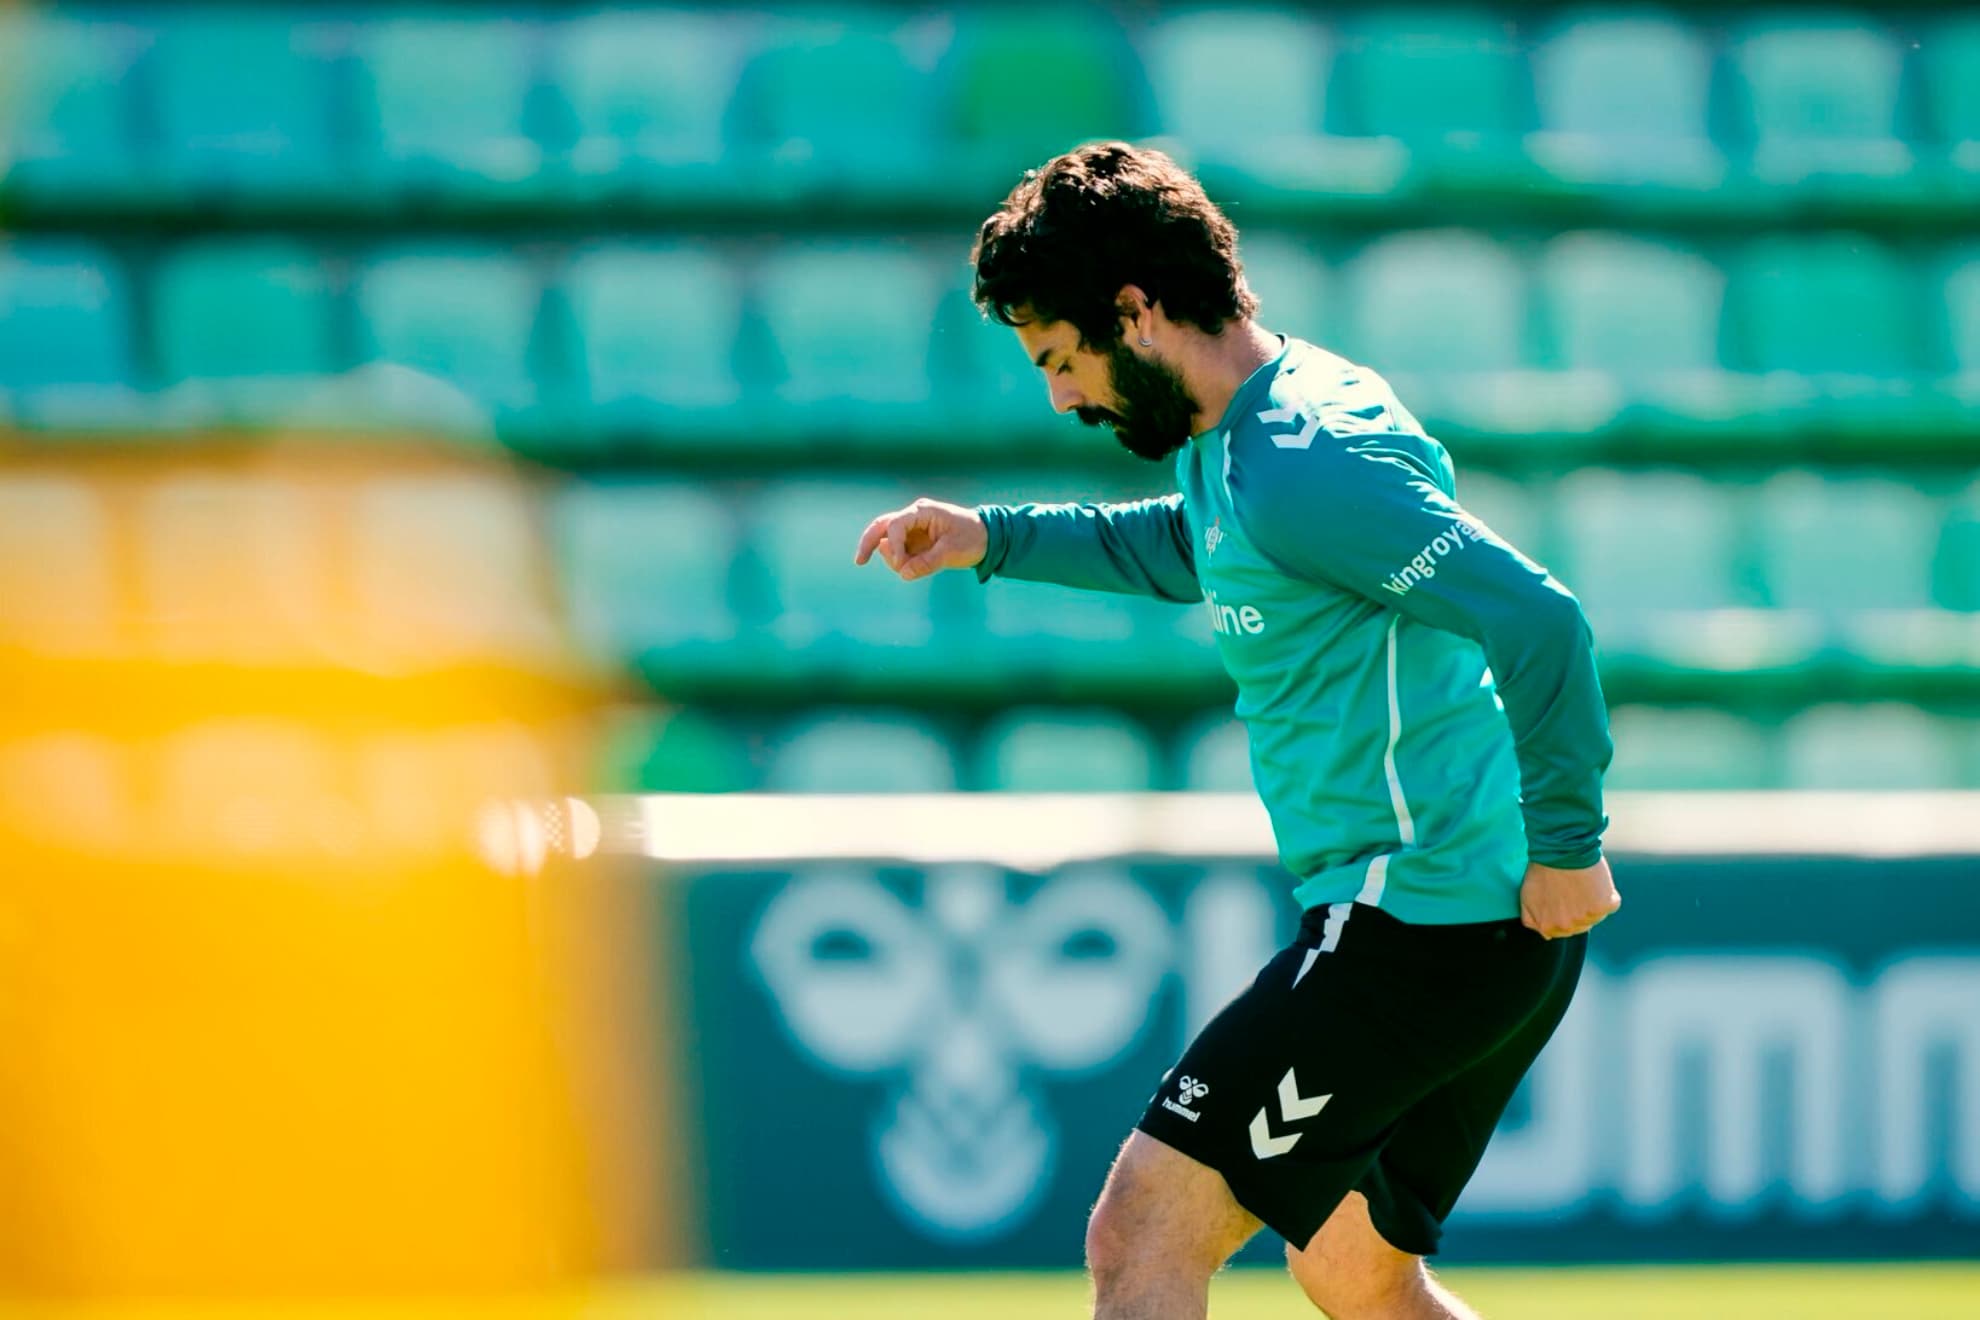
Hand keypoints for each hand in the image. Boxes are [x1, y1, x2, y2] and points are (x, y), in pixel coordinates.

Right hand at [853, 498, 987, 581]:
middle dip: (868, 543)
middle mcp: (913, 517)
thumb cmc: (972, 538)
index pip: (896, 525)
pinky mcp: (914, 541)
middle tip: (859, 562)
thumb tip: (903, 574)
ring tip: (910, 570)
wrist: (987, 538)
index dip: (894, 545)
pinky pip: (898, 551)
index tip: (900, 564)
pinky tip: (910, 569)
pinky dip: (899, 562)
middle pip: (881, 526)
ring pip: (888, 541)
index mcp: (922, 512)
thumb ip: (926, 563)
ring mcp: (912, 529)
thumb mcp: (951, 552)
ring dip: (891, 558)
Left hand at [1519, 857, 1619, 939]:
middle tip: (1572, 888)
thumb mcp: (1526, 897)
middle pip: (1580, 925)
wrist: (1560, 849)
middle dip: (1578, 909)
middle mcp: (1568, 927)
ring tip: (1582, 882)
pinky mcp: (1604, 906)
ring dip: (1593, 902)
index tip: (1563, 897)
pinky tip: (1595, 881)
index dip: (1563, 912)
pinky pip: (1612, 903)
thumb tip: (1546, 934)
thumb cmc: (1542, 869)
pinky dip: (1607, 893)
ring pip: (1596, 915)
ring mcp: (1587, 918)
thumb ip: (1533, 919)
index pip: (1562, 930)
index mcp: (1549, 927)